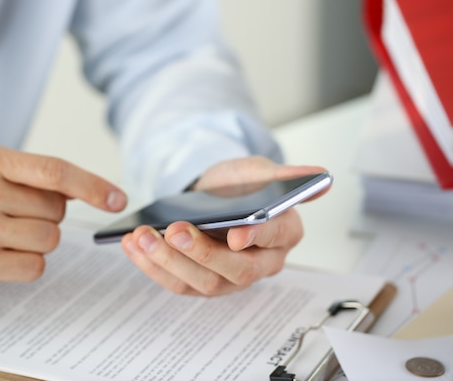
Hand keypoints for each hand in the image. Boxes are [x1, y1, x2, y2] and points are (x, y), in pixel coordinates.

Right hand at [0, 146, 126, 290]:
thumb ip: (27, 174)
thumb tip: (79, 193)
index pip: (55, 172)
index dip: (93, 186)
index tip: (118, 199)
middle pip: (56, 211)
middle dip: (46, 216)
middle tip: (13, 215)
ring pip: (50, 240)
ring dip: (37, 241)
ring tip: (4, 234)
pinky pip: (35, 267)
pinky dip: (27, 263)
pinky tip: (0, 254)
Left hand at [121, 156, 328, 295]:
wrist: (213, 196)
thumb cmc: (239, 184)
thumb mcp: (258, 170)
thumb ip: (286, 174)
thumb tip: (320, 175)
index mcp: (283, 234)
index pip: (273, 240)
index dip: (255, 238)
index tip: (235, 233)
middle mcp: (260, 263)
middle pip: (235, 270)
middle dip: (200, 252)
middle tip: (174, 230)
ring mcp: (229, 278)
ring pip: (201, 282)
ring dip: (168, 261)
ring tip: (141, 237)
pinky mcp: (200, 282)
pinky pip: (177, 283)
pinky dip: (151, 266)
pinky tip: (132, 244)